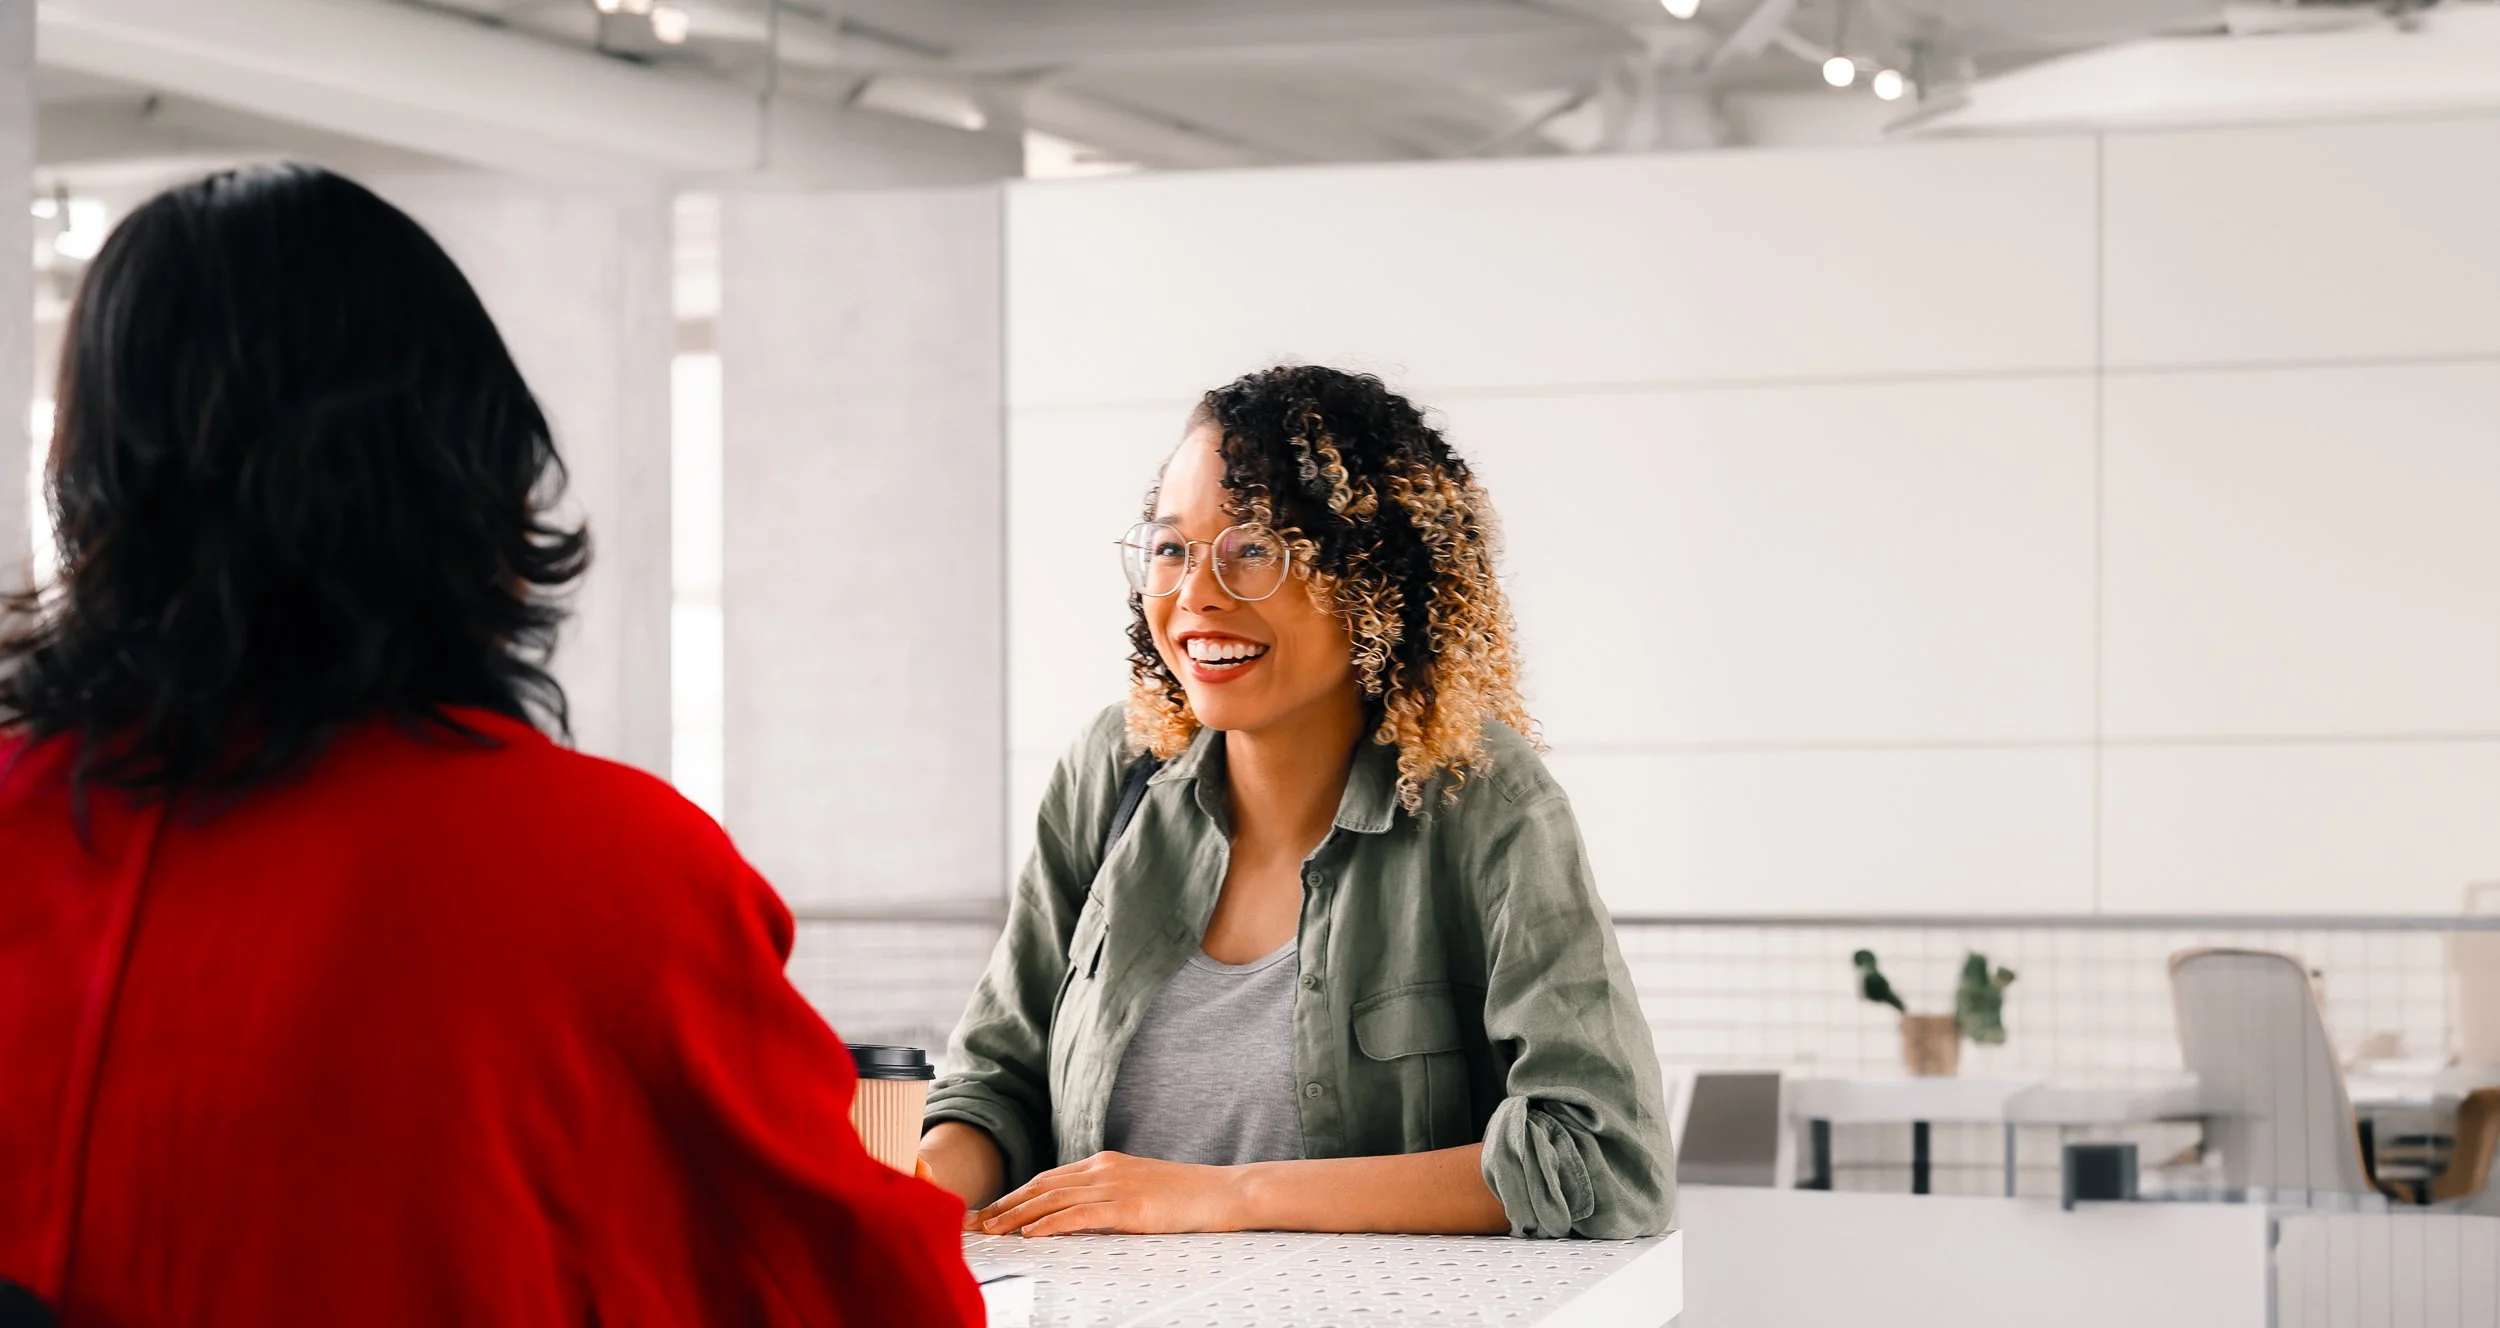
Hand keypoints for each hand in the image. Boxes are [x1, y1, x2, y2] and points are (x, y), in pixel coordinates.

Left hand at [970, 1151, 1243, 1237]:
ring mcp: (1116, 1186)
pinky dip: (1050, 1224)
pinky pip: (1080, 1215)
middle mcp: (1103, 1169)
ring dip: (1016, 1215)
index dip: (1013, 1195)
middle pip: (1041, 1186)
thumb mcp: (1137, 1189)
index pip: (1047, 1179)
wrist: (1224, 1192)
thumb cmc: (1185, 1196)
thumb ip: (1104, 1197)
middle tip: (973, 1222)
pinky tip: (1030, 1234)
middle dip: (1003, 1205)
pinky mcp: (1129, 1208)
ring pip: (1053, 1199)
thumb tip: (1072, 1216)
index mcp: (1104, 1163)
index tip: (986, 1211)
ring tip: (989, 1231)